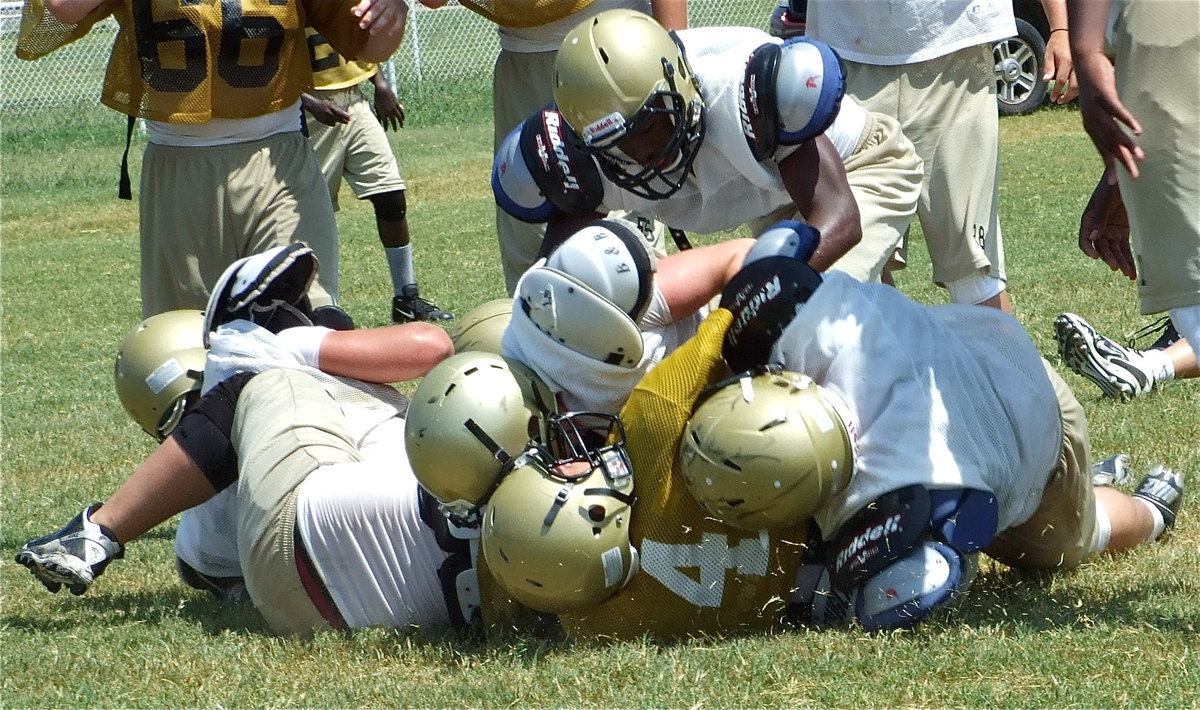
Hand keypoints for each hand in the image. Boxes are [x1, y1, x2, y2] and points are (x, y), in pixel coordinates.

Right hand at [301, 93, 350, 126]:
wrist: (313, 105)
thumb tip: (346, 114)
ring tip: (341, 121)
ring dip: (338, 121)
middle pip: (339, 119)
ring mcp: (326, 118)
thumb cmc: (323, 104)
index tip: (350, 118)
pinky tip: (334, 121)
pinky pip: (331, 124)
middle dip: (344, 120)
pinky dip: (333, 123)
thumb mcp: (330, 104)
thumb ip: (337, 109)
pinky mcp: (323, 121)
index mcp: (332, 108)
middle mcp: (329, 113)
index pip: (341, 113)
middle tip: (347, 121)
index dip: (346, 116)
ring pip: (336, 122)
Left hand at [352, 0, 406, 34]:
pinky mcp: (402, 12)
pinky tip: (389, 34)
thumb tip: (352, 12)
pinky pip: (400, 21)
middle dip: (369, 18)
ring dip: (379, 25)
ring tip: (371, 32)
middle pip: (377, 9)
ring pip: (386, 16)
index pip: (369, 1)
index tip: (356, 14)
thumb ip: (363, 5)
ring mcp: (395, 6)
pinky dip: (395, 28)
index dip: (362, 7)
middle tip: (362, 26)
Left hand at [373, 80, 405, 130]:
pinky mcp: (397, 104)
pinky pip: (401, 111)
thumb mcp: (376, 107)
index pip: (385, 123)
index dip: (386, 128)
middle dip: (394, 127)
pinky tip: (403, 119)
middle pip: (393, 122)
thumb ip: (378, 114)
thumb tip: (379, 121)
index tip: (386, 130)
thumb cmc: (377, 98)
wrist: (382, 89)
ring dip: (400, 123)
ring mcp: (394, 108)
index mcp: (383, 113)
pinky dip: (403, 115)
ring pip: (399, 117)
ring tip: (401, 126)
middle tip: (395, 130)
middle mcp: (389, 112)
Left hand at [1041, 31, 1077, 103]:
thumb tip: (1046, 80)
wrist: (1067, 32)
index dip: (1057, 92)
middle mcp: (1077, 64)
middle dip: (1067, 96)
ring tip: (1064, 97)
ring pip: (1082, 84)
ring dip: (1074, 93)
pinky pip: (1084, 78)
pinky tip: (1072, 89)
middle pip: (1075, 86)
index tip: (1053, 98)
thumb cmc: (1056, 43)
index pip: (1061, 82)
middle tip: (1059, 100)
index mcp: (1067, 61)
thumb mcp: (1048, 54)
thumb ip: (1048, 68)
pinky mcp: (1086, 64)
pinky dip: (1079, 86)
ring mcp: (1082, 64)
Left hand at [1074, 51, 1144, 178]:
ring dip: (1127, 144)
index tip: (1115, 184)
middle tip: (1134, 176)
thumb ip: (1108, 120)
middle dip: (1122, 162)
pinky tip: (1138, 131)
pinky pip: (1116, 111)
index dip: (1109, 166)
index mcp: (1091, 127)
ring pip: (1113, 131)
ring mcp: (1096, 109)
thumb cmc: (1095, 87)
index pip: (1102, 150)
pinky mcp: (1103, 96)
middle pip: (1109, 145)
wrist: (1084, 63)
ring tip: (1139, 156)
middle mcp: (1092, 121)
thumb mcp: (1101, 108)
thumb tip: (1118, 133)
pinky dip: (1127, 121)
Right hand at [1079, 173, 1135, 279]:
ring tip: (1128, 274)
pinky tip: (1132, 271)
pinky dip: (1128, 260)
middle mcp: (1098, 228)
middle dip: (1109, 258)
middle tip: (1116, 267)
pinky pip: (1125, 249)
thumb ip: (1099, 218)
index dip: (1089, 249)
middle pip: (1101, 248)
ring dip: (1121, 263)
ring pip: (1114, 251)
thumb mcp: (1105, 200)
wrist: (1129, 178)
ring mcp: (1111, 231)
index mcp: (1089, 219)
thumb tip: (1093, 237)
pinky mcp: (1123, 232)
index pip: (1085, 239)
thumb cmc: (1114, 185)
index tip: (1096, 256)